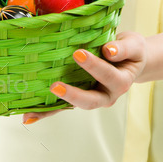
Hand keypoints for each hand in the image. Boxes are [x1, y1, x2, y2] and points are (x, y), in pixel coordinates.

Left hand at [22, 31, 147, 124]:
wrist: (132, 59)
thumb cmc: (132, 50)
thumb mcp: (134, 44)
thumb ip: (123, 48)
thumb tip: (108, 51)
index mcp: (121, 82)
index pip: (107, 75)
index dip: (94, 66)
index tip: (78, 53)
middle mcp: (106, 95)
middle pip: (89, 100)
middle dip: (72, 94)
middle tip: (54, 85)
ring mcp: (92, 98)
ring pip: (73, 107)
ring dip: (54, 108)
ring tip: (32, 111)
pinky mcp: (80, 97)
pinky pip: (63, 107)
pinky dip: (47, 112)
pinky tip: (28, 117)